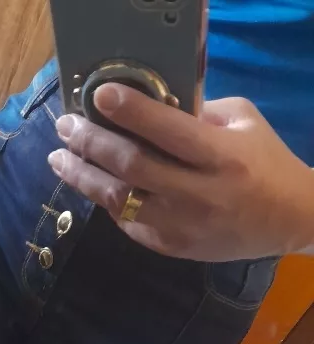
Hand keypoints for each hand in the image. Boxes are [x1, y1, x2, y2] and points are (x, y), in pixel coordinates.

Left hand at [48, 84, 313, 260]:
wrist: (284, 220)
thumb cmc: (262, 162)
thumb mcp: (242, 124)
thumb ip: (197, 115)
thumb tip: (145, 105)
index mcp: (221, 157)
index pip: (168, 132)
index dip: (131, 112)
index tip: (99, 95)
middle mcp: (198, 194)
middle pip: (132, 167)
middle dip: (91, 144)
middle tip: (65, 125)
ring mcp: (180, 226)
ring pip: (119, 201)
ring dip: (83, 177)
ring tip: (60, 158)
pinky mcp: (168, 247)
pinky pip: (127, 222)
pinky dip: (105, 200)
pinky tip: (90, 181)